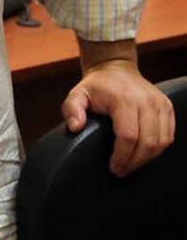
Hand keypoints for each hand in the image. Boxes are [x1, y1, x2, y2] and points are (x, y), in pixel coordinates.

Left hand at [62, 57, 174, 175]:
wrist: (116, 68)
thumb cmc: (96, 85)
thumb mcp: (77, 94)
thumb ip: (72, 110)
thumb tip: (75, 127)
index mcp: (124, 99)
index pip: (129, 135)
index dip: (122, 156)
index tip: (113, 167)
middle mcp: (146, 101)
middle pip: (148, 142)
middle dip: (134, 162)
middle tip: (121, 170)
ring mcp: (159, 103)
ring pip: (161, 141)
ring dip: (147, 158)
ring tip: (131, 165)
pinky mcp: (167, 106)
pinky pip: (168, 135)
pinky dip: (158, 149)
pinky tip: (144, 154)